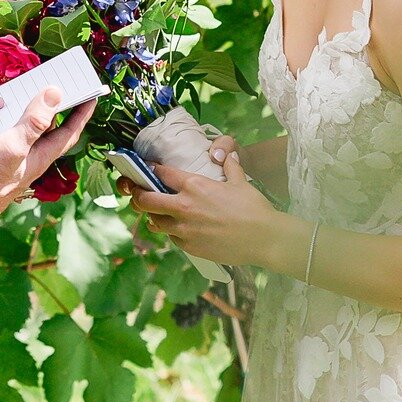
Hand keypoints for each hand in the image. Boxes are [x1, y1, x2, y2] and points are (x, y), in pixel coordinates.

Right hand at [0, 88, 97, 216]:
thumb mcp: (14, 145)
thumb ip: (34, 121)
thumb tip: (56, 94)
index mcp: (42, 155)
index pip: (70, 132)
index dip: (83, 114)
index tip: (93, 96)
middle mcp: (32, 156)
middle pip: (52, 129)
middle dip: (60, 109)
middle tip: (65, 88)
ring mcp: (16, 157)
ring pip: (31, 130)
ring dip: (34, 112)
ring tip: (34, 92)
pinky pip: (12, 133)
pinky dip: (13, 119)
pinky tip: (3, 112)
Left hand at [126, 152, 285, 266]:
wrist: (264, 238)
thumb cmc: (253, 208)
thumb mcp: (240, 181)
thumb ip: (230, 166)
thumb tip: (229, 154)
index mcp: (194, 185)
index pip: (161, 174)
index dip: (151, 170)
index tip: (147, 171)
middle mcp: (184, 206)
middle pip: (145, 200)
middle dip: (137, 196)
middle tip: (138, 194)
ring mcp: (184, 229)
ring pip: (154, 222)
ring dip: (153, 217)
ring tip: (158, 214)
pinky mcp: (189, 247)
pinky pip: (171, 238)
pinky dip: (172, 233)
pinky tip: (179, 230)